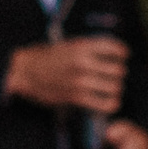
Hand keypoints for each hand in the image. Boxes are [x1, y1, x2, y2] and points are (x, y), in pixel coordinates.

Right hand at [4, 35, 127, 111]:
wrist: (25, 71)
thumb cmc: (48, 57)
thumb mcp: (69, 44)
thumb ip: (91, 48)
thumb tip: (116, 53)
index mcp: (82, 46)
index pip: (116, 48)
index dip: (123, 53)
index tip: (122, 56)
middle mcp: (83, 62)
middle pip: (119, 70)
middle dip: (119, 73)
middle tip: (114, 75)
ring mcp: (80, 81)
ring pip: (115, 87)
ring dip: (116, 89)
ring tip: (111, 89)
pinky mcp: (77, 97)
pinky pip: (106, 104)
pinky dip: (111, 104)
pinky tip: (109, 102)